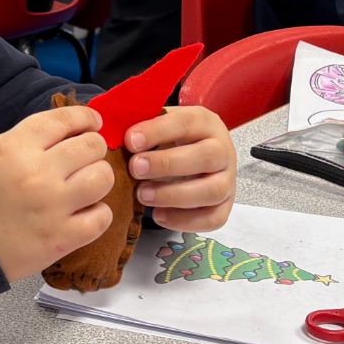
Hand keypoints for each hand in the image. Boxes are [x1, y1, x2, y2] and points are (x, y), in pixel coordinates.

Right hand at [0, 103, 113, 281]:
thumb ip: (28, 140)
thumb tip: (69, 131)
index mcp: (17, 147)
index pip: (65, 120)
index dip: (86, 118)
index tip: (93, 123)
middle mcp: (38, 173)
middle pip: (91, 146)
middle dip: (93, 149)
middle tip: (87, 158)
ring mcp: (52, 206)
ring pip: (102, 178)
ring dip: (98, 178)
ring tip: (87, 185)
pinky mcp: (61, 238)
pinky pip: (101, 217)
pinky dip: (98, 213)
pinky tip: (85, 212)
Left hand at [125, 105, 235, 233]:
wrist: (196, 154)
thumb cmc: (170, 139)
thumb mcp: (159, 125)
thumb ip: (142, 128)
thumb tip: (114, 134)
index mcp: (206, 123)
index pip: (187, 123)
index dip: (159, 131)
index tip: (131, 141)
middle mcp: (223, 150)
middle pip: (206, 157)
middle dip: (168, 164)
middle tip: (135, 169)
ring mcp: (229, 180)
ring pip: (214, 190)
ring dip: (175, 195)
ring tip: (142, 195)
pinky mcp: (226, 206)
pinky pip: (214, 218)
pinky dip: (186, 220)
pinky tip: (158, 215)